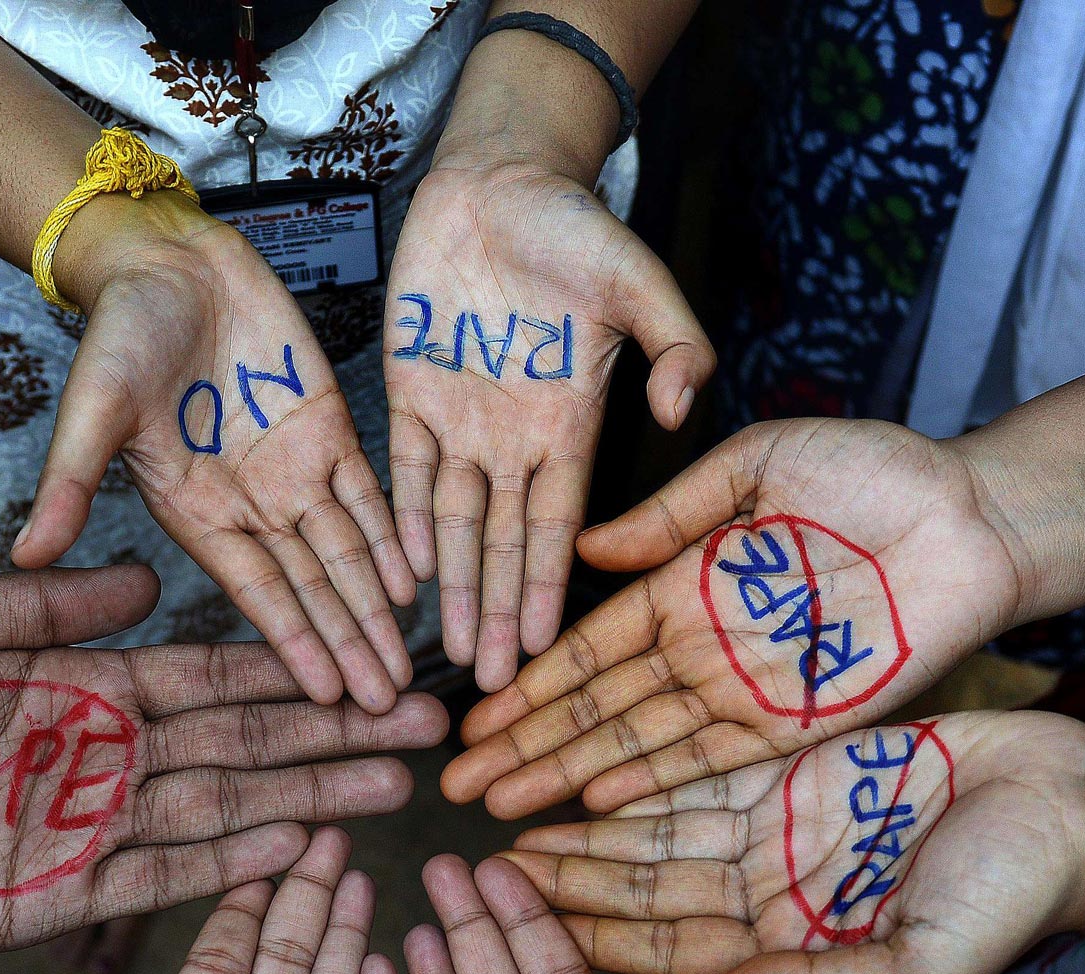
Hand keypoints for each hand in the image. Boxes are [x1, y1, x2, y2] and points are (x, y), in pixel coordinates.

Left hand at [0, 568, 446, 954]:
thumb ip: (41, 608)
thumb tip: (147, 583)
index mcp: (68, 688)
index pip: (204, 678)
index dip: (284, 672)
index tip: (364, 660)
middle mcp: (91, 760)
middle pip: (238, 746)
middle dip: (331, 738)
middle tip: (426, 729)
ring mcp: (77, 832)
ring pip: (217, 811)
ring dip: (307, 799)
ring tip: (396, 789)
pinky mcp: (47, 899)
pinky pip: (155, 880)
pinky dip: (228, 864)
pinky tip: (299, 845)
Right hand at [15, 194, 418, 713]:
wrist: (166, 259)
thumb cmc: (120, 333)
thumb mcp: (92, 409)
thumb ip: (70, 485)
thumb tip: (24, 555)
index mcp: (198, 514)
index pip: (257, 594)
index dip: (295, 643)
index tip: (328, 697)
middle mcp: (252, 506)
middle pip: (313, 588)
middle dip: (350, 645)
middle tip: (391, 707)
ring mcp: (294, 470)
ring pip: (349, 552)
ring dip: (377, 607)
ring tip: (410, 666)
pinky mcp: (329, 428)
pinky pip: (370, 494)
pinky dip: (394, 537)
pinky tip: (418, 584)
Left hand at [384, 162, 712, 691]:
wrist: (499, 178)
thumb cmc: (573, 225)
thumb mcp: (638, 277)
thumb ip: (673, 343)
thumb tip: (678, 411)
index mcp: (569, 422)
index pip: (559, 524)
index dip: (551, 587)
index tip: (550, 648)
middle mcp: (514, 437)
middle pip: (507, 543)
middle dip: (502, 612)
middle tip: (498, 684)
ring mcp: (461, 420)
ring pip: (456, 523)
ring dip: (455, 586)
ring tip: (452, 653)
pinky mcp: (410, 395)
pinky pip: (407, 474)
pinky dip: (406, 523)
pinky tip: (406, 577)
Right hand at [442, 418, 1027, 817]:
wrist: (975, 513)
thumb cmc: (875, 473)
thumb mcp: (757, 465)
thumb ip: (672, 513)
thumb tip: (587, 550)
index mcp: (689, 585)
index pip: (591, 648)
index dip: (531, 682)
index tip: (474, 714)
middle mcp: (707, 648)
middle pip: (600, 709)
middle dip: (528, 746)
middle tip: (459, 784)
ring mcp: (749, 689)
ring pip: (642, 743)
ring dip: (571, 775)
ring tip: (505, 805)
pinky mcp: (799, 721)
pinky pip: (715, 760)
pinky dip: (657, 781)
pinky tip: (598, 801)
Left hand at [500, 711, 1084, 973]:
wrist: (1074, 810)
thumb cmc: (1017, 896)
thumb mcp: (923, 963)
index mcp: (793, 947)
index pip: (666, 950)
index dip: (590, 938)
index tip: (518, 933)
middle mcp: (770, 894)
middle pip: (642, 889)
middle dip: (563, 884)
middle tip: (477, 879)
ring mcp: (778, 834)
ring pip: (656, 832)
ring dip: (584, 831)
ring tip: (507, 824)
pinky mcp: (796, 774)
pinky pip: (699, 777)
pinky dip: (640, 779)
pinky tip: (578, 777)